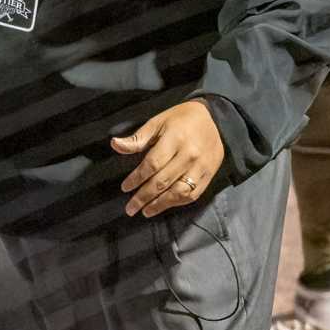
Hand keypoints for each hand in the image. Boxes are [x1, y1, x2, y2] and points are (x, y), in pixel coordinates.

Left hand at [112, 99, 224, 216]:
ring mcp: (202, 166)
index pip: (152, 164)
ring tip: (145, 211)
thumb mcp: (156, 123)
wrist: (214, 118)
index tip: (125, 188)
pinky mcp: (211, 174)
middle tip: (130, 208)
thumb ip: (137, 138)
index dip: (137, 178)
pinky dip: (177, 202)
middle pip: (163, 181)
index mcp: (175, 139)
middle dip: (144, 197)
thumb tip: (115, 145)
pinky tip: (164, 205)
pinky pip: (193, 193)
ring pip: (179, 192)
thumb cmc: (179, 120)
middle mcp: (190, 155)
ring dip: (160, 204)